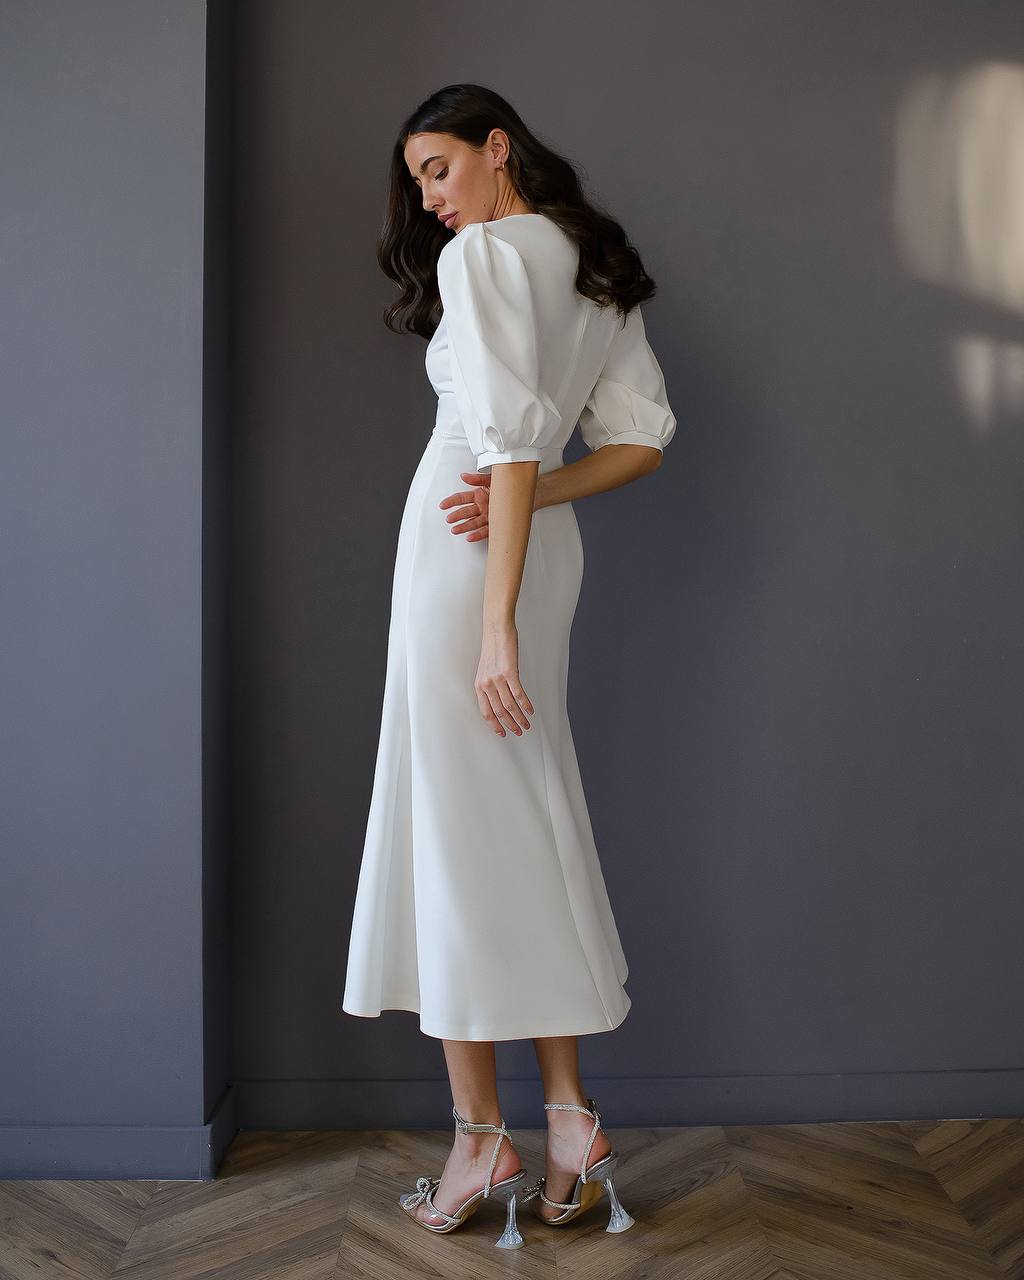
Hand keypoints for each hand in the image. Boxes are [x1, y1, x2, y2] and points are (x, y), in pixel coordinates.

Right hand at [439, 471, 540, 540]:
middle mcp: (482, 505)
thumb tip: (463, 476)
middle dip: (457, 516)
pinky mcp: (497, 523)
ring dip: (464, 526)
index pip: (462, 498)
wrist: (531, 492)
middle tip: (449, 519)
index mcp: (479, 494)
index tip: (443, 505)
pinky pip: (486, 530)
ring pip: (473, 522)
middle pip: (466, 512)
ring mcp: (489, 515)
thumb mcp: (494, 478)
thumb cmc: (511, 485)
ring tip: (455, 530)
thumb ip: (477, 478)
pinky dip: (478, 534)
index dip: (452, 502)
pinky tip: (470, 537)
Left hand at [476, 621, 533, 736]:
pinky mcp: (509, 672)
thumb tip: (499, 700)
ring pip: (509, 706)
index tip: (502, 733)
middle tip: (519, 732)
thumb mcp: (486, 669)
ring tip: (527, 724)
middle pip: (499, 712)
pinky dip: (526, 705)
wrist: (497, 629)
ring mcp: (497, 679)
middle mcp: (486, 684)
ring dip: (520, 718)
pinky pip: (518, 694)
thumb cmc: (494, 647)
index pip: (485, 712)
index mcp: (479, 685)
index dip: (494, 725)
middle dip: (510, 725)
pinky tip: (531, 710)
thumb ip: (490, 685)